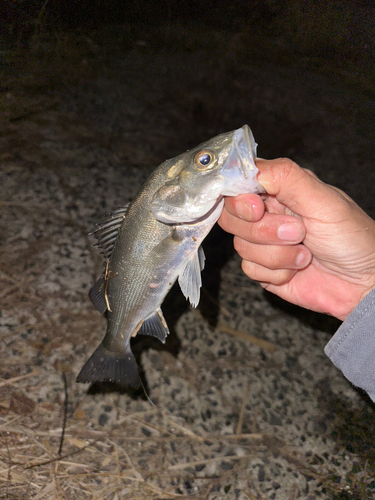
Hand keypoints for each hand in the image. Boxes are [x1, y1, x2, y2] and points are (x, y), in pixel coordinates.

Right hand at [218, 158, 374, 320]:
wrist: (362, 283)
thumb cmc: (352, 238)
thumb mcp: (322, 199)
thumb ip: (285, 177)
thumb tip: (248, 168)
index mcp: (278, 190)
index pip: (236, 185)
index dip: (240, 199)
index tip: (257, 209)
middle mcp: (267, 214)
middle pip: (231, 217)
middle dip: (264, 230)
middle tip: (297, 232)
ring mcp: (263, 243)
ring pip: (241, 246)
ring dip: (278, 254)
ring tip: (305, 253)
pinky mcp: (263, 270)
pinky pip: (249, 269)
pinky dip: (277, 272)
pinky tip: (297, 269)